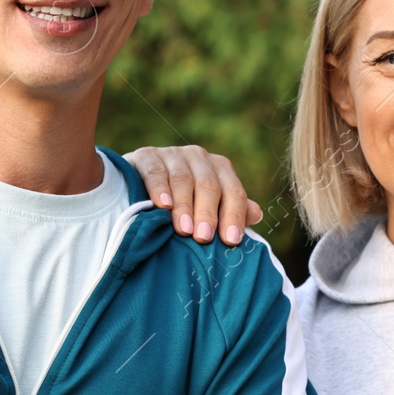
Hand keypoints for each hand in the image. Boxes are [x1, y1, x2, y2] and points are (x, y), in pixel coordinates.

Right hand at [124, 145, 261, 244]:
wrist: (136, 183)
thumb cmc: (181, 202)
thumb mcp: (207, 207)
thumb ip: (232, 211)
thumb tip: (257, 215)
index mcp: (219, 169)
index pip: (233, 191)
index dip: (234, 215)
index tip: (231, 240)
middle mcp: (199, 157)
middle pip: (209, 185)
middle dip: (207, 213)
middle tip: (203, 237)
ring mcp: (172, 154)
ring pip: (183, 179)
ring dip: (184, 205)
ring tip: (183, 230)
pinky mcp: (147, 155)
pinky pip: (156, 171)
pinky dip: (159, 188)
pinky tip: (162, 205)